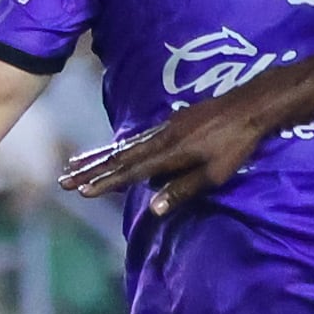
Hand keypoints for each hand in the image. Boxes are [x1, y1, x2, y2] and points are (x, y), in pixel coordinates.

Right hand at [59, 93, 270, 210]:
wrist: (250, 105)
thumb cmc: (237, 145)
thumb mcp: (214, 173)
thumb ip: (183, 189)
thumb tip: (152, 209)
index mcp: (170, 153)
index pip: (131, 172)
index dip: (106, 183)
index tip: (82, 191)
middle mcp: (160, 138)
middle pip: (119, 157)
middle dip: (90, 170)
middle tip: (63, 180)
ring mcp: (164, 128)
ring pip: (124, 145)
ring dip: (98, 156)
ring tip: (75, 163)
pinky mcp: (171, 122)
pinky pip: (136, 137)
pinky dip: (118, 146)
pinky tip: (110, 151)